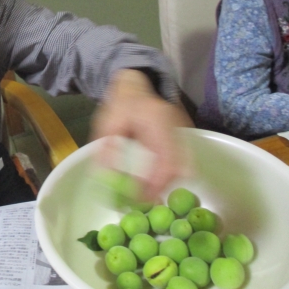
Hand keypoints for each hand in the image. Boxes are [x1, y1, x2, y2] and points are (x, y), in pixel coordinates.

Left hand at [92, 69, 193, 198]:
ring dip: (168, 183)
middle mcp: (173, 126)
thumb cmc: (120, 105)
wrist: (135, 86)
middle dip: (164, 186)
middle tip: (147, 202)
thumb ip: (106, 149)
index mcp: (155, 120)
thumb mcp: (106, 124)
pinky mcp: (182, 136)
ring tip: (150, 197)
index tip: (142, 197)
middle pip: (179, 164)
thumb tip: (104, 177)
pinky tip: (157, 185)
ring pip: (184, 164)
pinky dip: (171, 175)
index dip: (157, 181)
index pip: (164, 156)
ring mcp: (181, 131)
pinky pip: (182, 160)